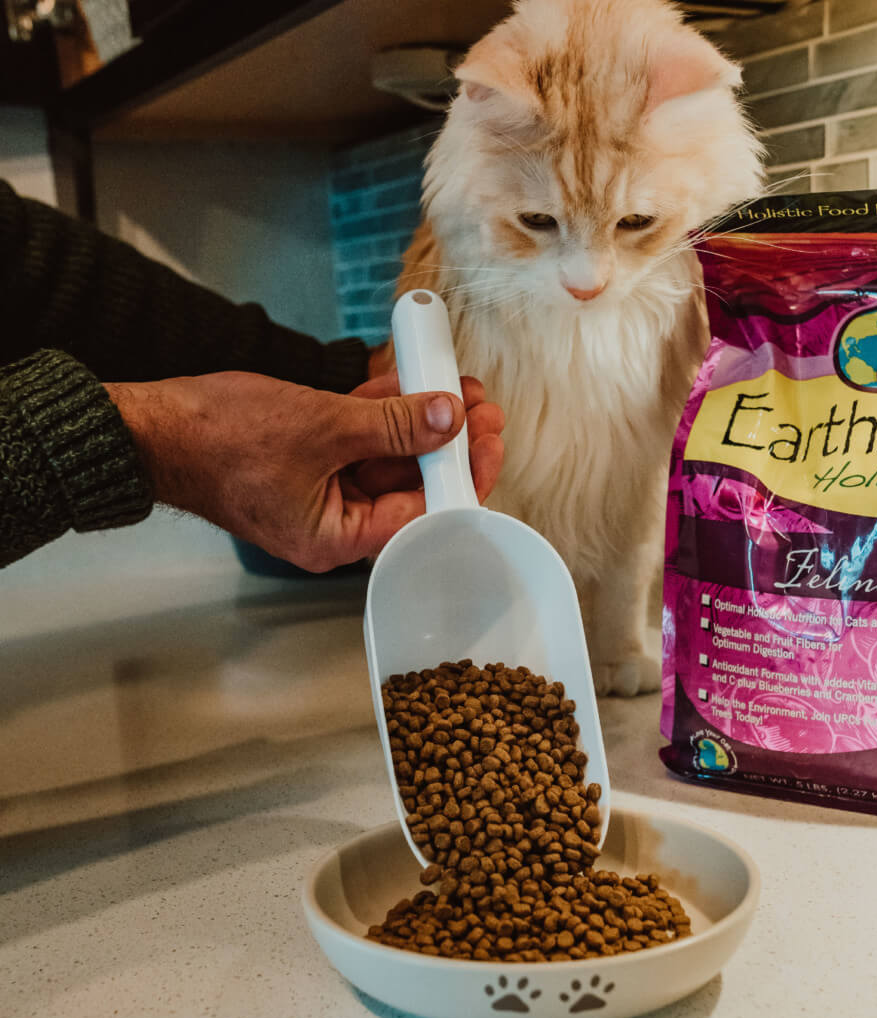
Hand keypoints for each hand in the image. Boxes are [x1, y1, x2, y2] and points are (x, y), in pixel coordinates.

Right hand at [105, 371, 503, 570]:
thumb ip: (394, 426)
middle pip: (411, 484)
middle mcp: (335, 521)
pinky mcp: (311, 459)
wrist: (150, 426)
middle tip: (479, 404)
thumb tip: (449, 418)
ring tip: (456, 383)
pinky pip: (359, 439)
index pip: (423, 514)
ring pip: (388, 455)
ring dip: (420, 418)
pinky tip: (413, 381)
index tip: (487, 439)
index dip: (463, 475)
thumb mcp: (323, 427)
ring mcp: (322, 489)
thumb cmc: (218, 441)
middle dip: (447, 439)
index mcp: (338, 538)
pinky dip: (383, 411)